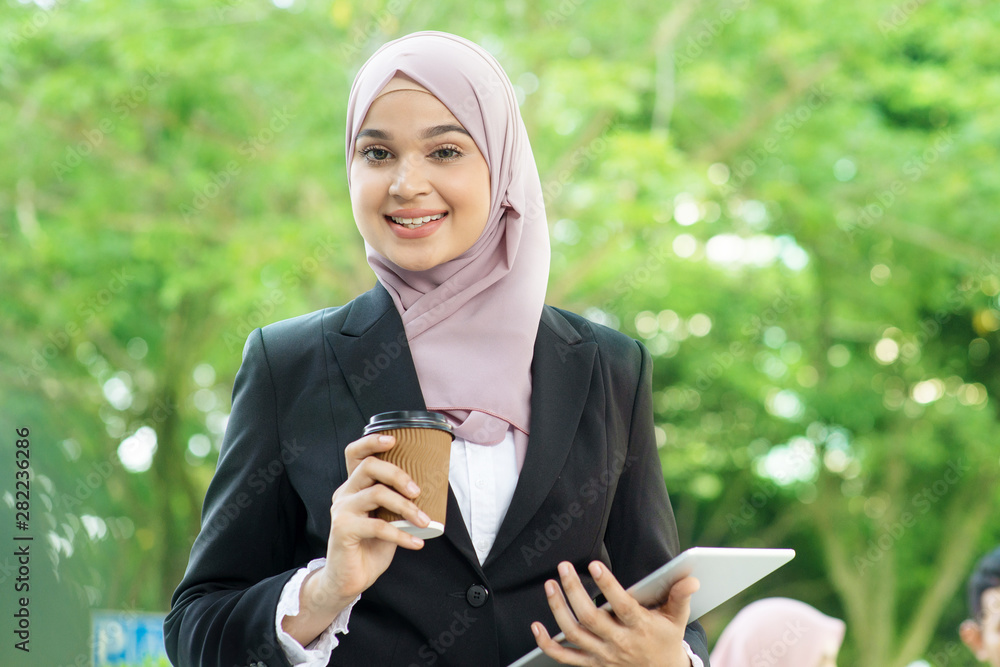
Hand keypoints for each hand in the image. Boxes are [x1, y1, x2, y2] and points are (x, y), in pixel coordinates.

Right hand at [304, 433, 430, 613]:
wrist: (348, 579)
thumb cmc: (370, 546)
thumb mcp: (387, 519)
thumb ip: (397, 502)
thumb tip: (429, 490)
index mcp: (354, 486)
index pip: (355, 454)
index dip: (371, 441)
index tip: (393, 440)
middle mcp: (344, 493)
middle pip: (368, 467)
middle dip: (397, 473)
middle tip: (417, 490)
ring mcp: (342, 510)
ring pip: (377, 494)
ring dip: (406, 507)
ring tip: (424, 520)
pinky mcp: (343, 529)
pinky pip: (378, 526)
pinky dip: (402, 534)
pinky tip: (416, 542)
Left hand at [531, 560, 698, 666]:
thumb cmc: (666, 638)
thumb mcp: (677, 618)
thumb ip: (680, 596)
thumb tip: (690, 578)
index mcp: (640, 628)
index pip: (622, 606)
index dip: (607, 585)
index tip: (594, 564)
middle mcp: (619, 643)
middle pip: (591, 618)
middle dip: (574, 591)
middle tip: (564, 567)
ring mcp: (603, 655)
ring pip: (574, 634)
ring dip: (558, 609)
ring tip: (550, 584)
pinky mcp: (592, 663)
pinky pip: (565, 657)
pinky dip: (548, 644)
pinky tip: (535, 626)